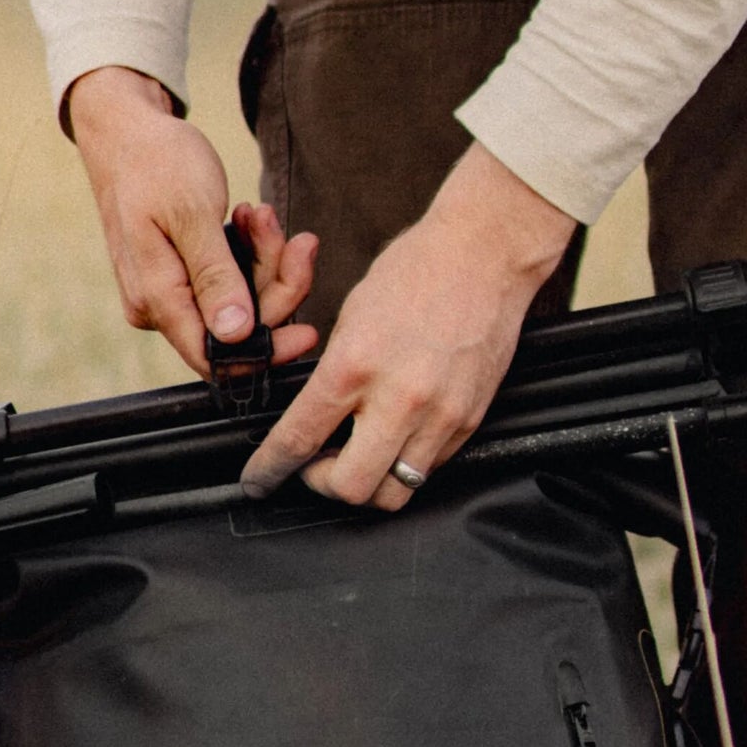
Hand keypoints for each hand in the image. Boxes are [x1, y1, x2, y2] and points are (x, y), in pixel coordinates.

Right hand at [65, 67, 318, 375]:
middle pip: (236, 329)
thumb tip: (235, 335)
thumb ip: (215, 277)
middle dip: (275, 285)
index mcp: (156, 298)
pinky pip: (228, 281)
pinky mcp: (181, 276)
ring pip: (238, 301)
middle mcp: (158, 305)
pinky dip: (248, 253)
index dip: (265, 351)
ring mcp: (169, 292)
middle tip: (296, 240)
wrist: (125, 128)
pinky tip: (247, 219)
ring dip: (264, 260)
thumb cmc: (154, 160)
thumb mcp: (192, 212)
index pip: (215, 356)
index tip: (309, 331)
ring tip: (260, 214)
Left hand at [240, 144, 576, 509]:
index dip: (270, 470)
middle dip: (323, 485)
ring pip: (394, 492)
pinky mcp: (468, 422)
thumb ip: (333, 374)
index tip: (259, 480)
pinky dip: (405, 463)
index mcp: (355, 366)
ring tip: (360, 456)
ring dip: (368, 483)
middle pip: (350, 487)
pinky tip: (397, 437)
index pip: (299, 439)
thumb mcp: (351, 315)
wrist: (486, 253)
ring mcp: (439, 416)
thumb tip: (312, 419)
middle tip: (318, 466)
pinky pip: (428, 469)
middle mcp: (398, 399)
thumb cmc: (418, 271)